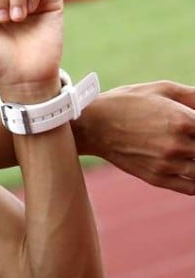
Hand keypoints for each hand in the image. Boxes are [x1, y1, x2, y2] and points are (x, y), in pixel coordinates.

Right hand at [75, 81, 194, 194]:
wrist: (92, 126)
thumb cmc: (126, 102)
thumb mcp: (161, 89)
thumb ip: (193, 95)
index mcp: (184, 120)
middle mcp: (178, 145)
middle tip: (190, 139)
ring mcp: (168, 164)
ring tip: (189, 151)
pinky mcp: (157, 178)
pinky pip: (192, 188)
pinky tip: (192, 169)